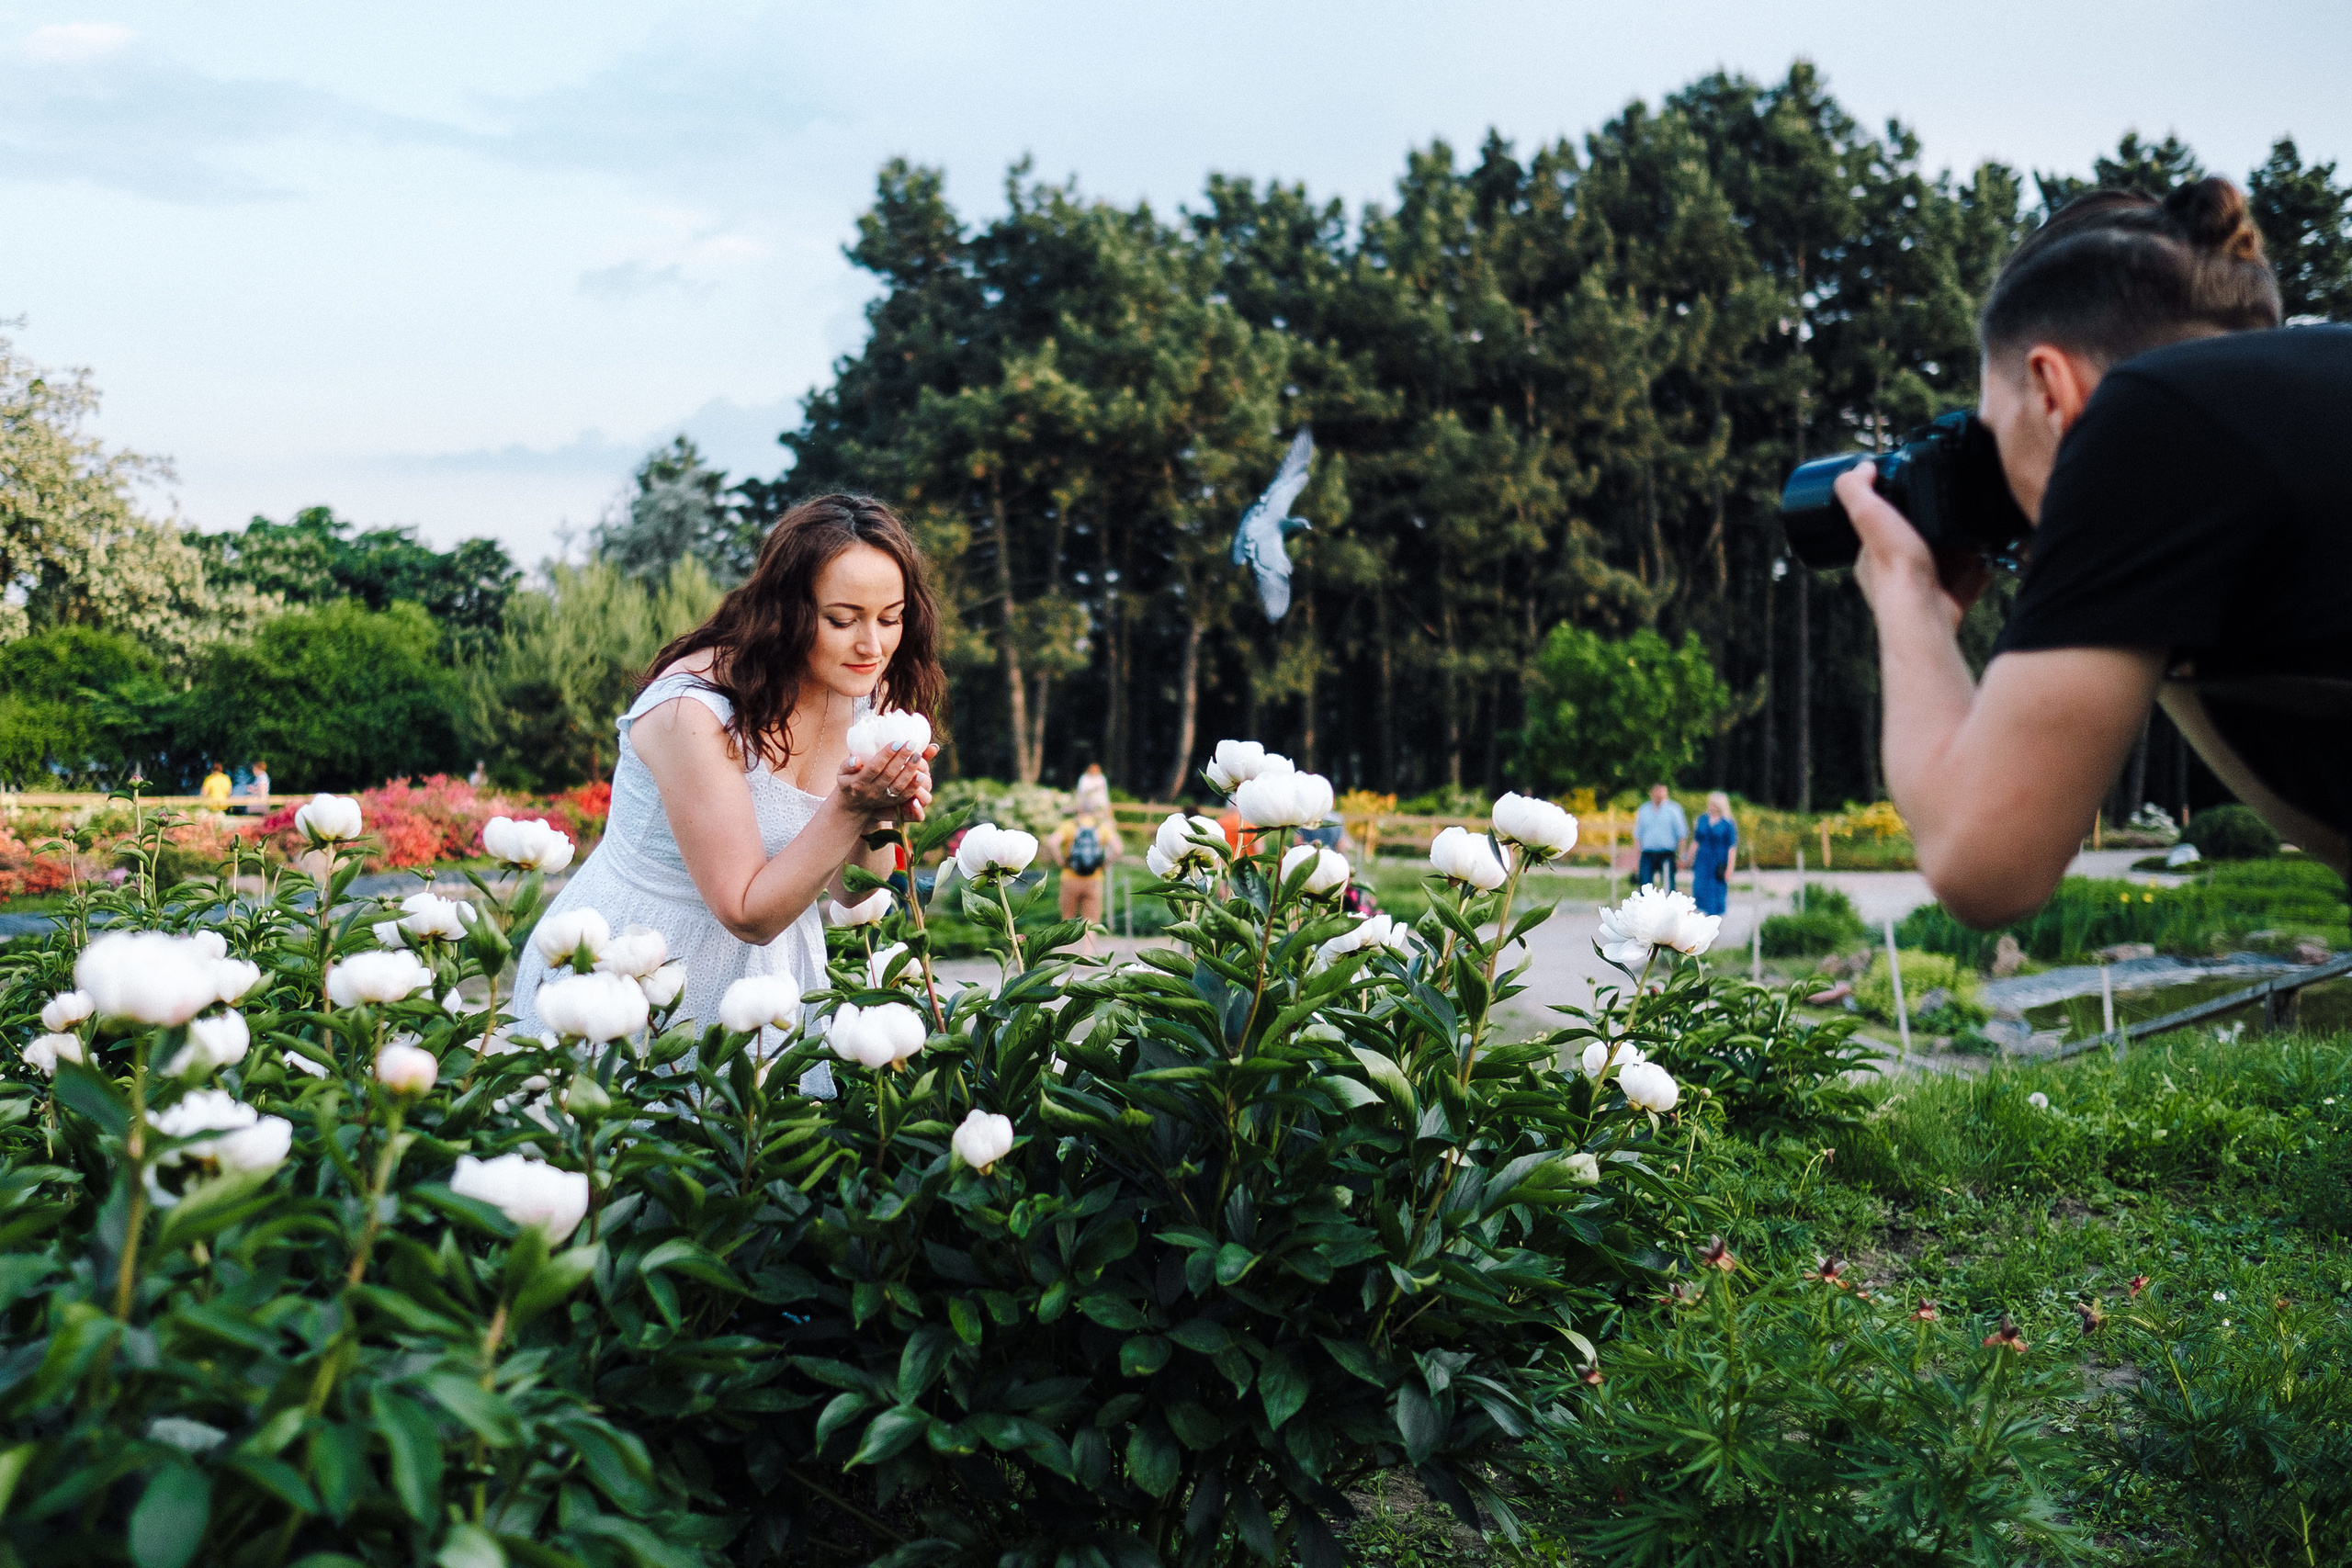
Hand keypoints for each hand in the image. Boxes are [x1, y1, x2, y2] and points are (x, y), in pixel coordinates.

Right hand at [836, 742, 935, 824]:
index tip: (897, 742)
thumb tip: (857, 759)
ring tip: (918, 755)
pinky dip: (913, 786)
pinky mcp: (891, 803)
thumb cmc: (848, 782)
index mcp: (858, 782)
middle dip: (901, 758)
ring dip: (910, 771)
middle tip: (911, 743)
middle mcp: (871, 791)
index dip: (886, 755)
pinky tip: (921, 774)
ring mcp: (882, 799)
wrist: (852, 807)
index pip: (875, 767)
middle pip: (889, 775)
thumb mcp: (841, 773)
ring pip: (898, 786)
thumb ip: (847, 765)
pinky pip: (904, 796)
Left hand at [1836, 462, 1990, 630]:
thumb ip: (1856, 489)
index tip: (1915, 487)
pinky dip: (1985, 564)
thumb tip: (1862, 466)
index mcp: (1873, 556)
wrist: (1925, 612)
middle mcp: (1897, 574)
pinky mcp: (1952, 598)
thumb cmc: (1895, 568)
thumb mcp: (1867, 515)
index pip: (1882, 524)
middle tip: (1957, 501)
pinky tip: (1996, 548)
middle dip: (1937, 523)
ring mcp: (1925, 587)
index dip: (1896, 506)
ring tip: (1980, 519)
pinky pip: (1972, 577)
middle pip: (1920, 540)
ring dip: (1964, 542)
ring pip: (1948, 558)